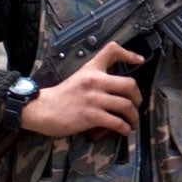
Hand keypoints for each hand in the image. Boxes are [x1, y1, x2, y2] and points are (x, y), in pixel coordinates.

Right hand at [19, 43, 143, 138]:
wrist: (42, 109)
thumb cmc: (61, 96)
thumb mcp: (79, 78)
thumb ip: (96, 77)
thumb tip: (117, 87)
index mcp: (91, 70)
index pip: (112, 51)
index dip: (129, 54)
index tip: (139, 61)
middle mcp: (95, 81)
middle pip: (129, 84)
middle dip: (138, 97)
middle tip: (136, 105)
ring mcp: (94, 99)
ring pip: (126, 105)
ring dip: (133, 116)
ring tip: (132, 122)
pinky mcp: (91, 116)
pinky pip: (116, 122)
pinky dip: (124, 128)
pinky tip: (123, 130)